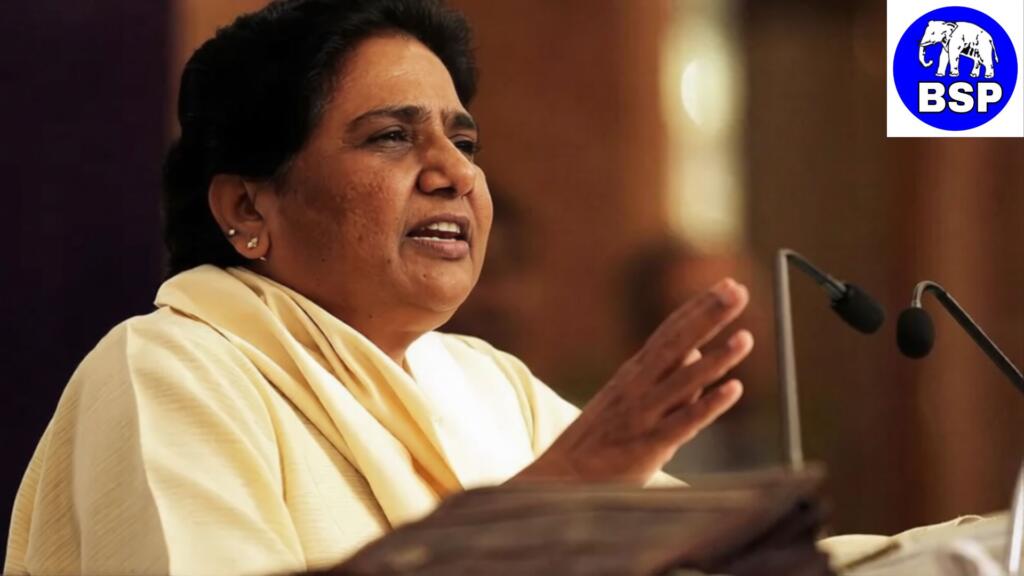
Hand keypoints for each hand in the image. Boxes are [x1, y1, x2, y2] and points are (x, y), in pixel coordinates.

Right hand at [515, 278, 751, 484]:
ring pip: (685, 381)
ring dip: (718, 359)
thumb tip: (699, 353)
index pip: (671, 331)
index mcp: (635, 373)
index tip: (728, 284)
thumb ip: (668, 379)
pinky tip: (734, 389)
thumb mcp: (631, 400)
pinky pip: (684, 422)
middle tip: (738, 290)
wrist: (562, 477)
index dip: (699, 307)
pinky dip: (709, 404)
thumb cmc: (601, 439)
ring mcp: (643, 414)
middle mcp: (638, 386)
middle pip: (678, 344)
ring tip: (746, 337)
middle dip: (709, 316)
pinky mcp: (649, 445)